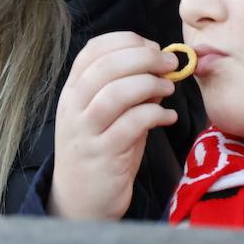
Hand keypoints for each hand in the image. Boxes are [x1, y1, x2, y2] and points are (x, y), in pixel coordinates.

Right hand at [50, 32, 179, 219]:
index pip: (93, 50)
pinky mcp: (103, 155)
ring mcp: (86, 132)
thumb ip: (129, 90)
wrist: (81, 201)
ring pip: (116, 92)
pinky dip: (156, 114)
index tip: (152, 46)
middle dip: (145, 57)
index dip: (126, 41)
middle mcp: (74, 108)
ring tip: (168, 89)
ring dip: (150, 84)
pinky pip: (132, 124)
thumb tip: (162, 65)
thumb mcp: (107, 116)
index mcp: (72, 91)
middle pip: (106, 66)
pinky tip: (168, 117)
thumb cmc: (101, 152)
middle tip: (170, 63)